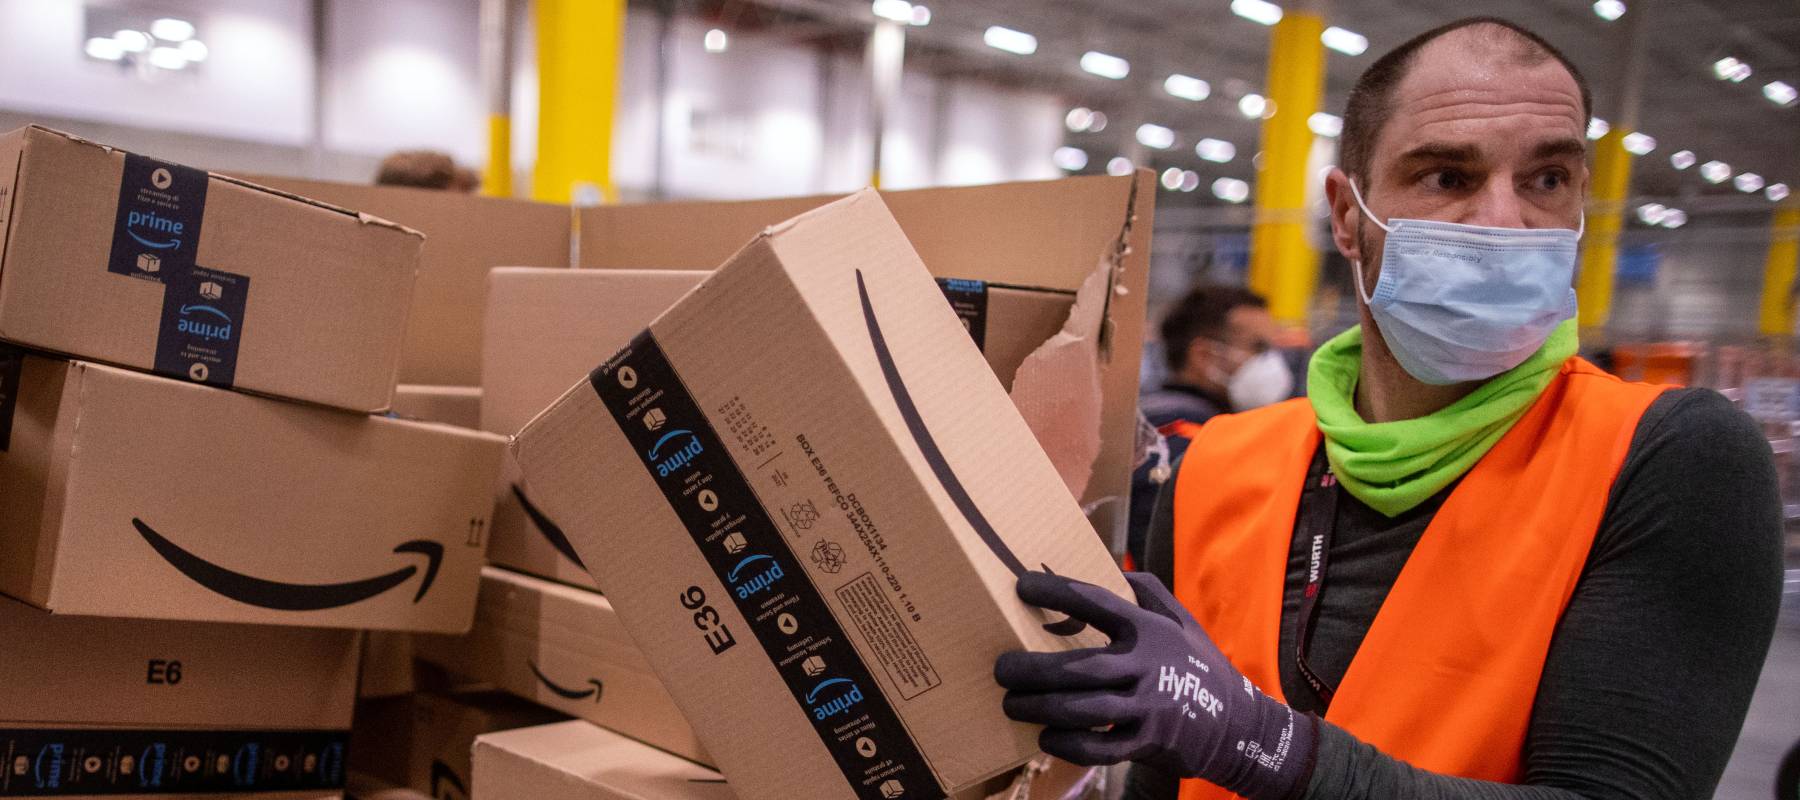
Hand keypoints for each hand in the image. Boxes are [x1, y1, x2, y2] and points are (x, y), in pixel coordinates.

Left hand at [995, 572, 1315, 799]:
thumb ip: (1147, 592)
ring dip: (1041, 707)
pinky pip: (1101, 748)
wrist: (1239, 723)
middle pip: (1080, 667)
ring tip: (1011, 703)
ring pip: (1084, 709)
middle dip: (1034, 669)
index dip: (1059, 593)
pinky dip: (1070, 744)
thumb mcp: (1181, 620)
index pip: (1097, 604)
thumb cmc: (1199, 663)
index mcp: (1150, 630)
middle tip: (1001, 668)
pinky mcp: (1148, 742)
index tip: (1022, 588)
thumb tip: (1111, 569)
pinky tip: (1046, 737)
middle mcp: (1148, 666)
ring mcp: (1148, 707)